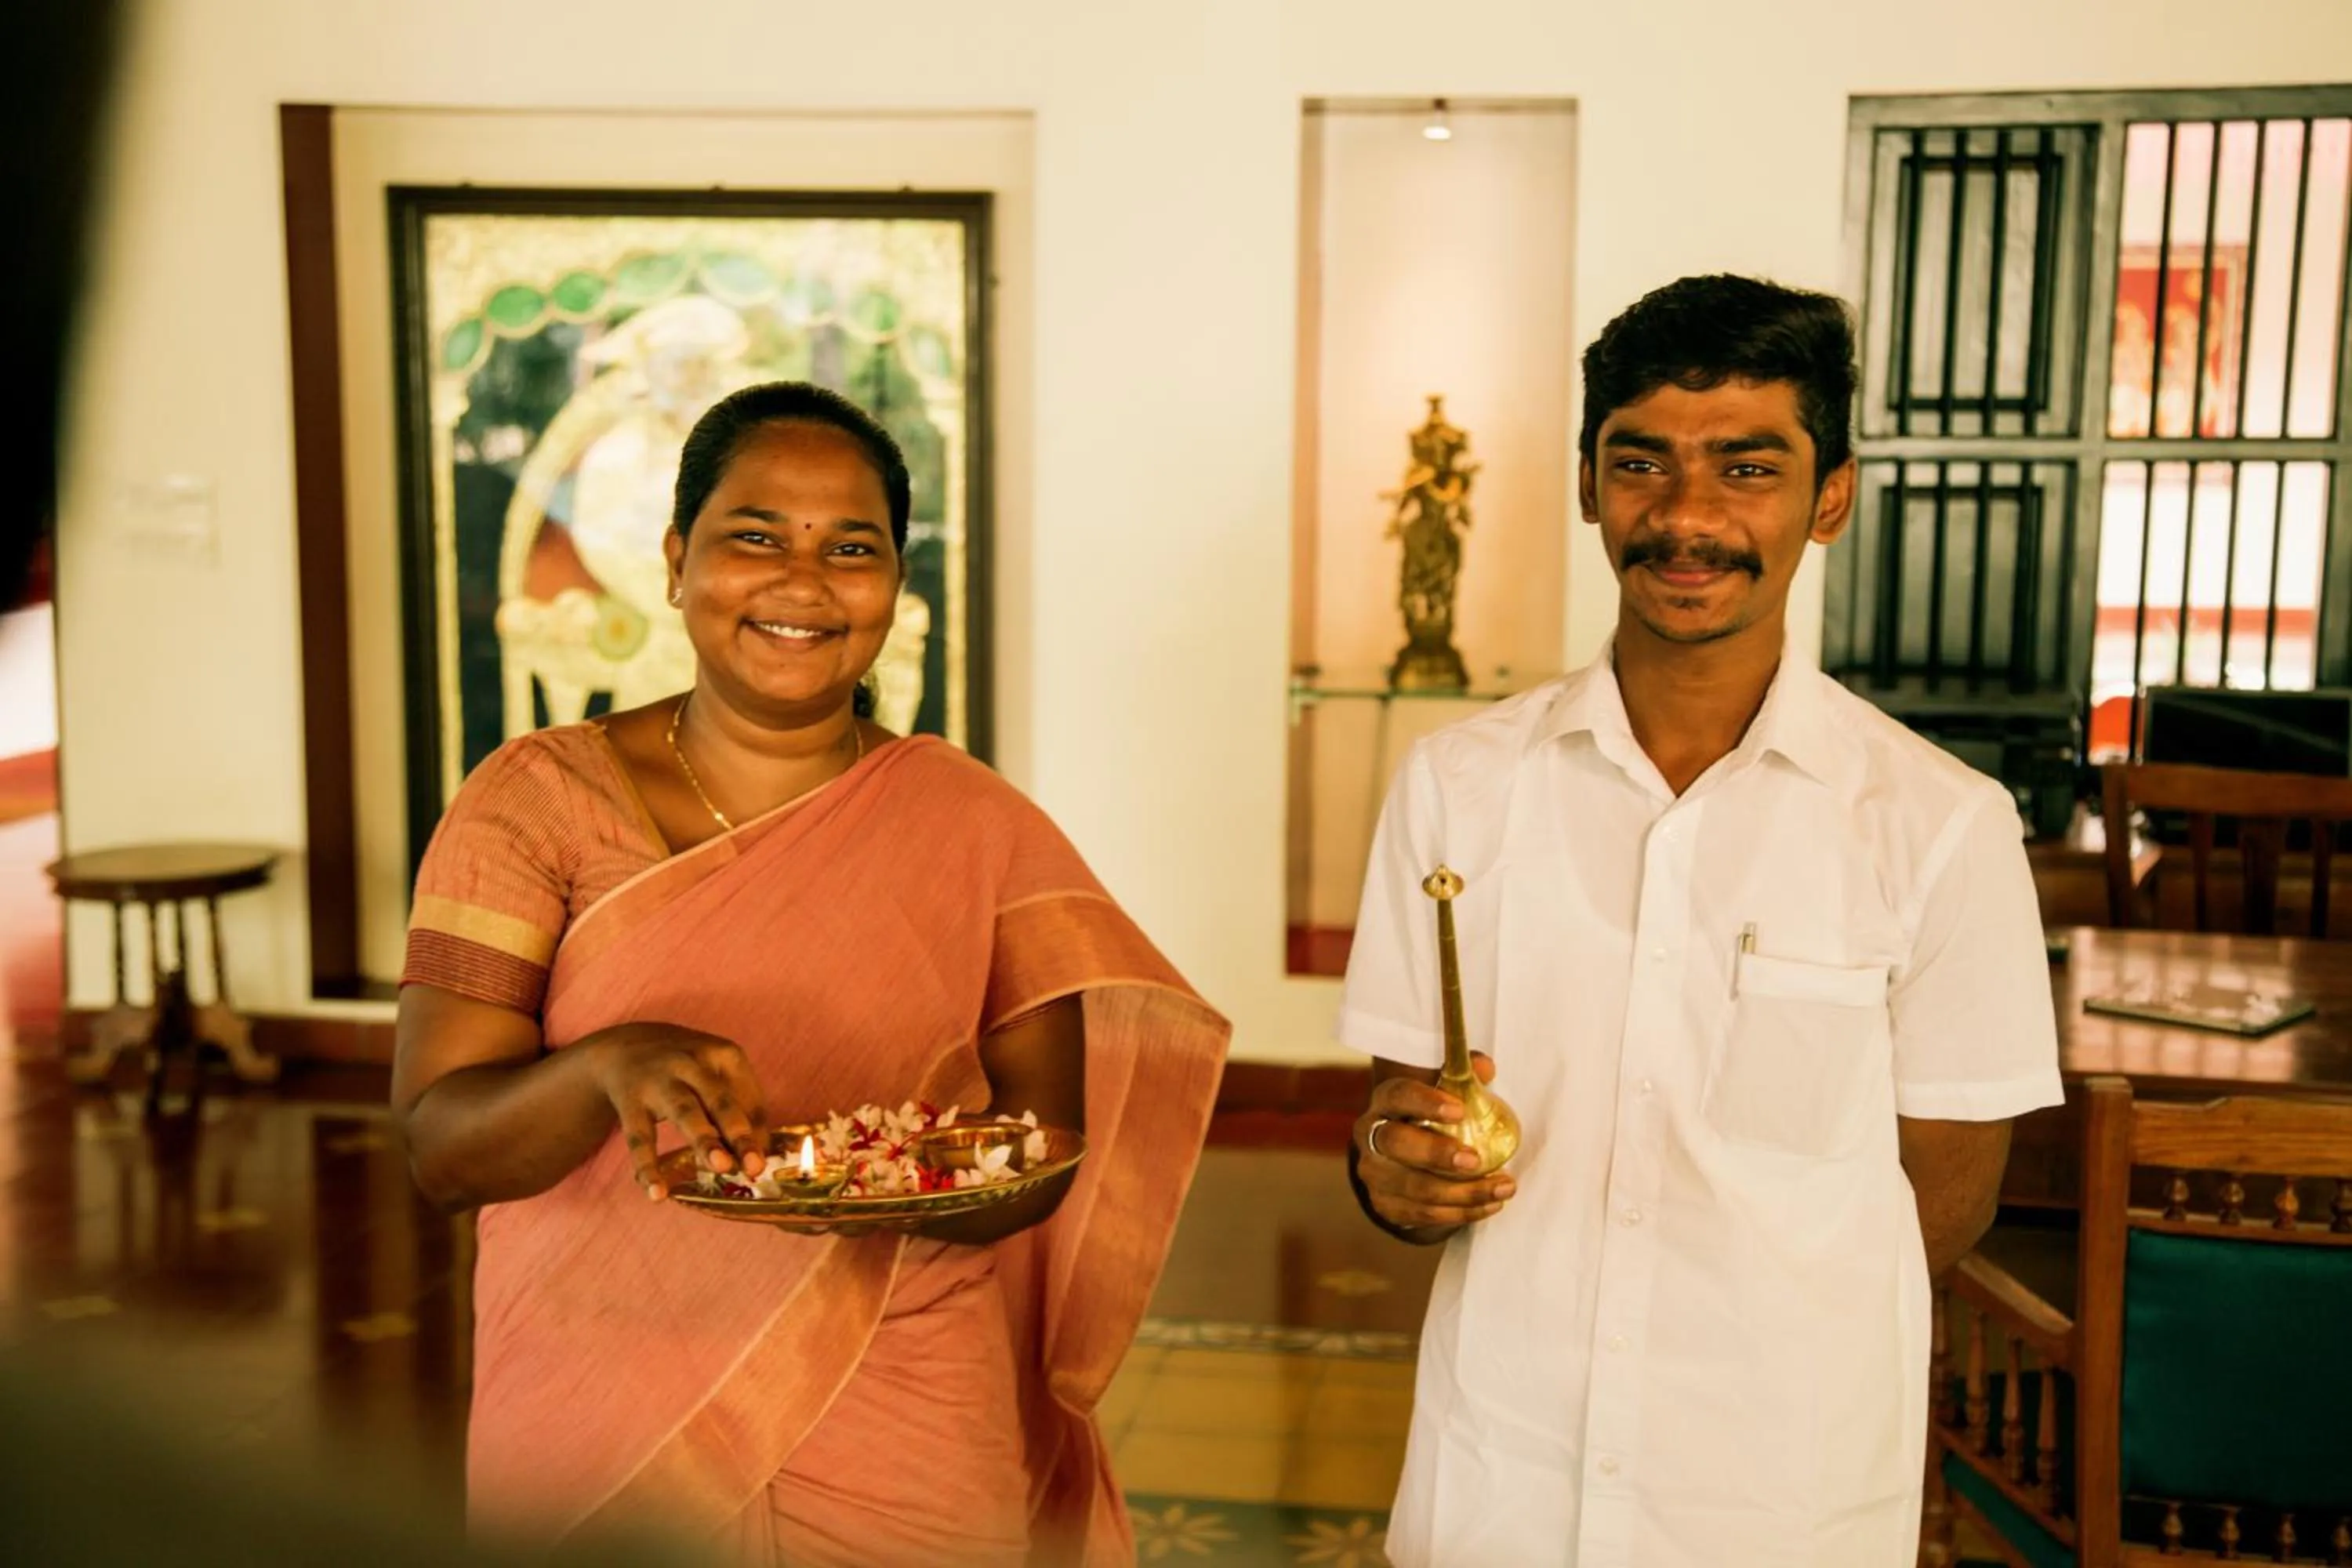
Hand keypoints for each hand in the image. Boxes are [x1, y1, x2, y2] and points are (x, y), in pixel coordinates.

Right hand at [582, 1024, 770, 1197]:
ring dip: (704, 1141)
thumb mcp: (714, 1074)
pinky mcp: (630, 1099)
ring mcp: (660, 1080)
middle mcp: (693, 1063)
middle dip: (739, 1133)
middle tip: (755, 1165)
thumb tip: (757, 1156)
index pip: (748, 1097)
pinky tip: (658, 1194)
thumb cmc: (685, 1070)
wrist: (623, 1047)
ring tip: (721, 1167)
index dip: (758, 1132)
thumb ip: (736, 1110)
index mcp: (723, 1055)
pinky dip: (648, 1167)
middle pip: (721, 1101)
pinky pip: (640, 1138)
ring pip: (685, 1112)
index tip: (762, 1163)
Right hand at [1354, 1053, 1516, 1232]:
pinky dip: (1461, 1212)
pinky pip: (1424, 1214)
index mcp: (1386, 1102)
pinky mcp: (1386, 1206)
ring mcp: (1375, 1175)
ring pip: (1416, 1188)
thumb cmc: (1430, 1120)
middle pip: (1396, 1143)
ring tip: (1503, 1187)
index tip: (1459, 1110)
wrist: (1403, 1161)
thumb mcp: (1444, 1095)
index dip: (1426, 1102)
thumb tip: (1483, 1067)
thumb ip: (1464, 1078)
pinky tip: (1490, 1205)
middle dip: (1436, 1153)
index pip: (1399, 1095)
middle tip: (1475, 1159)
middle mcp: (1372, 1137)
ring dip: (1464, 1192)